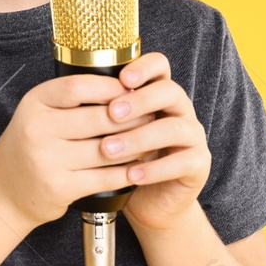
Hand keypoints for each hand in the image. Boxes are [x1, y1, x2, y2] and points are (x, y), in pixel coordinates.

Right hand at [0, 71, 150, 231]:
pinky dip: (127, 172)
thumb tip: (122, 88)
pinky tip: (138, 167)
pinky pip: (105, 177)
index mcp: (34, 103)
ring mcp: (47, 160)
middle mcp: (37, 129)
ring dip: (135, 146)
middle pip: (98, 118)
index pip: (77, 87)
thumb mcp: (39, 114)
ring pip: (107, 149)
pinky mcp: (60, 187)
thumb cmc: (29, 147)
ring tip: (150, 140)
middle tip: (151, 115)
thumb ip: (70, 100)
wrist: (4, 190)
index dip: (110, 87)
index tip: (131, 89)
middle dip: (131, 117)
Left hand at [97, 52, 211, 232]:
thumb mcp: (108, 130)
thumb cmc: (122, 158)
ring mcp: (192, 136)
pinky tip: (131, 174)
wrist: (147, 199)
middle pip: (169, 92)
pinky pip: (182, 161)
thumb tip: (67, 92)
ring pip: (174, 127)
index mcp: (157, 93)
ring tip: (109, 149)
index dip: (144, 67)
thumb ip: (100, 109)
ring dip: (139, 137)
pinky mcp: (198, 164)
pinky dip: (155, 169)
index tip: (121, 77)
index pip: (160, 66)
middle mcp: (179, 109)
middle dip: (139, 101)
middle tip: (111, 113)